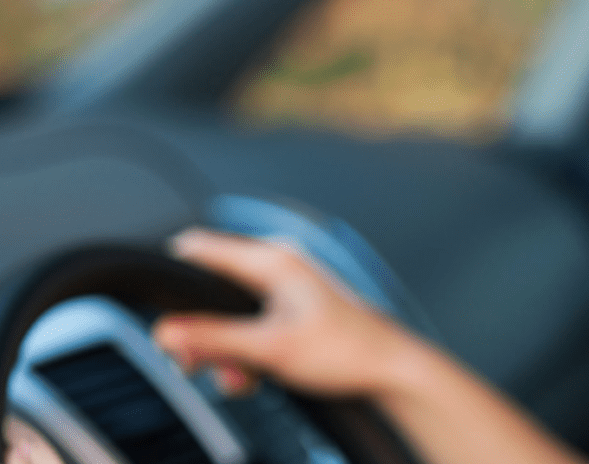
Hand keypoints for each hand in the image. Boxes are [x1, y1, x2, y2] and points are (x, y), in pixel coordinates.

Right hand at [153, 228, 423, 397]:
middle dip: (199, 331)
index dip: (172, 278)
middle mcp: (278, 265)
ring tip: (240, 378)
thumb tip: (166, 333)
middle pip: (208, 290)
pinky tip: (253, 377)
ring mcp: (285, 287)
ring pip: (227, 314)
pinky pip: (248, 326)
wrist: (390, 369)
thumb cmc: (348, 351)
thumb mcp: (270, 348)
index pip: (198, 248)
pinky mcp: (290, 310)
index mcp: (273, 260)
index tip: (160, 313)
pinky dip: (244, 352)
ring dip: (223, 350)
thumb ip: (214, 339)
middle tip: (197, 364)